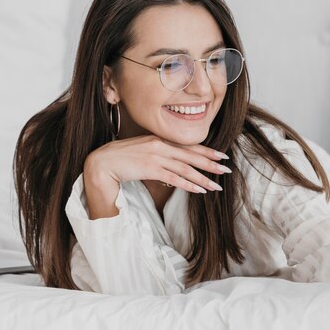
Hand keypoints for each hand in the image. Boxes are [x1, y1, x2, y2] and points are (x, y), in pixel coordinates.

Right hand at [83, 135, 230, 218]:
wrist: (102, 162)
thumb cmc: (121, 159)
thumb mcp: (143, 151)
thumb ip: (159, 155)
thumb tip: (172, 168)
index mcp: (159, 139)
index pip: (188, 146)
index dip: (206, 151)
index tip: (222, 155)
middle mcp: (160, 145)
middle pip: (191, 156)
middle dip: (211, 163)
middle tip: (227, 169)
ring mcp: (156, 156)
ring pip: (186, 168)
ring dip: (203, 178)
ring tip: (217, 185)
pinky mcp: (150, 168)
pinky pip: (174, 178)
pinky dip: (189, 185)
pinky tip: (200, 190)